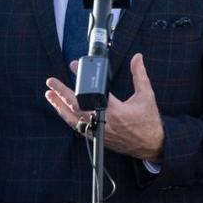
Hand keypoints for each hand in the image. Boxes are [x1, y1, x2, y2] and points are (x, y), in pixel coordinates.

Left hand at [45, 53, 164, 161]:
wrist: (152, 145)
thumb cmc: (149, 121)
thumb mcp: (147, 95)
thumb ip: (140, 74)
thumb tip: (137, 57)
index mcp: (115, 111)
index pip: (94, 91)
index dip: (82, 77)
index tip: (73, 66)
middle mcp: (104, 122)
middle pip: (77, 106)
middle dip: (62, 93)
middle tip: (51, 82)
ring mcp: (99, 132)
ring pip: (74, 119)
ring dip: (60, 107)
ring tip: (50, 95)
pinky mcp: (98, 138)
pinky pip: (78, 128)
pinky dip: (68, 118)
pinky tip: (62, 110)